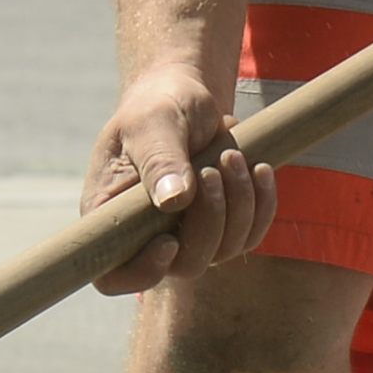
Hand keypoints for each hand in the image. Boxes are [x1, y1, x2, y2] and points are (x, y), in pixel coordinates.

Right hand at [82, 61, 277, 295]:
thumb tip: (172, 201)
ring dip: (238, 205)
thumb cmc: (158, 105)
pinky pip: (250, 236)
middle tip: (214, 169)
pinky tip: (259, 169)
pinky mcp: (222, 226)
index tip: (169, 240)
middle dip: (209, 220)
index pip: (113, 276)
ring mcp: (187, 235)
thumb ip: (159, 160)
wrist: (186, 96)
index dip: (142, 274)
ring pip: (222, 251)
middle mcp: (147, 237)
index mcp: (112, 217)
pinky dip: (261, 205)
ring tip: (231, 156)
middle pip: (184, 266)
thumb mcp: (153, 123)